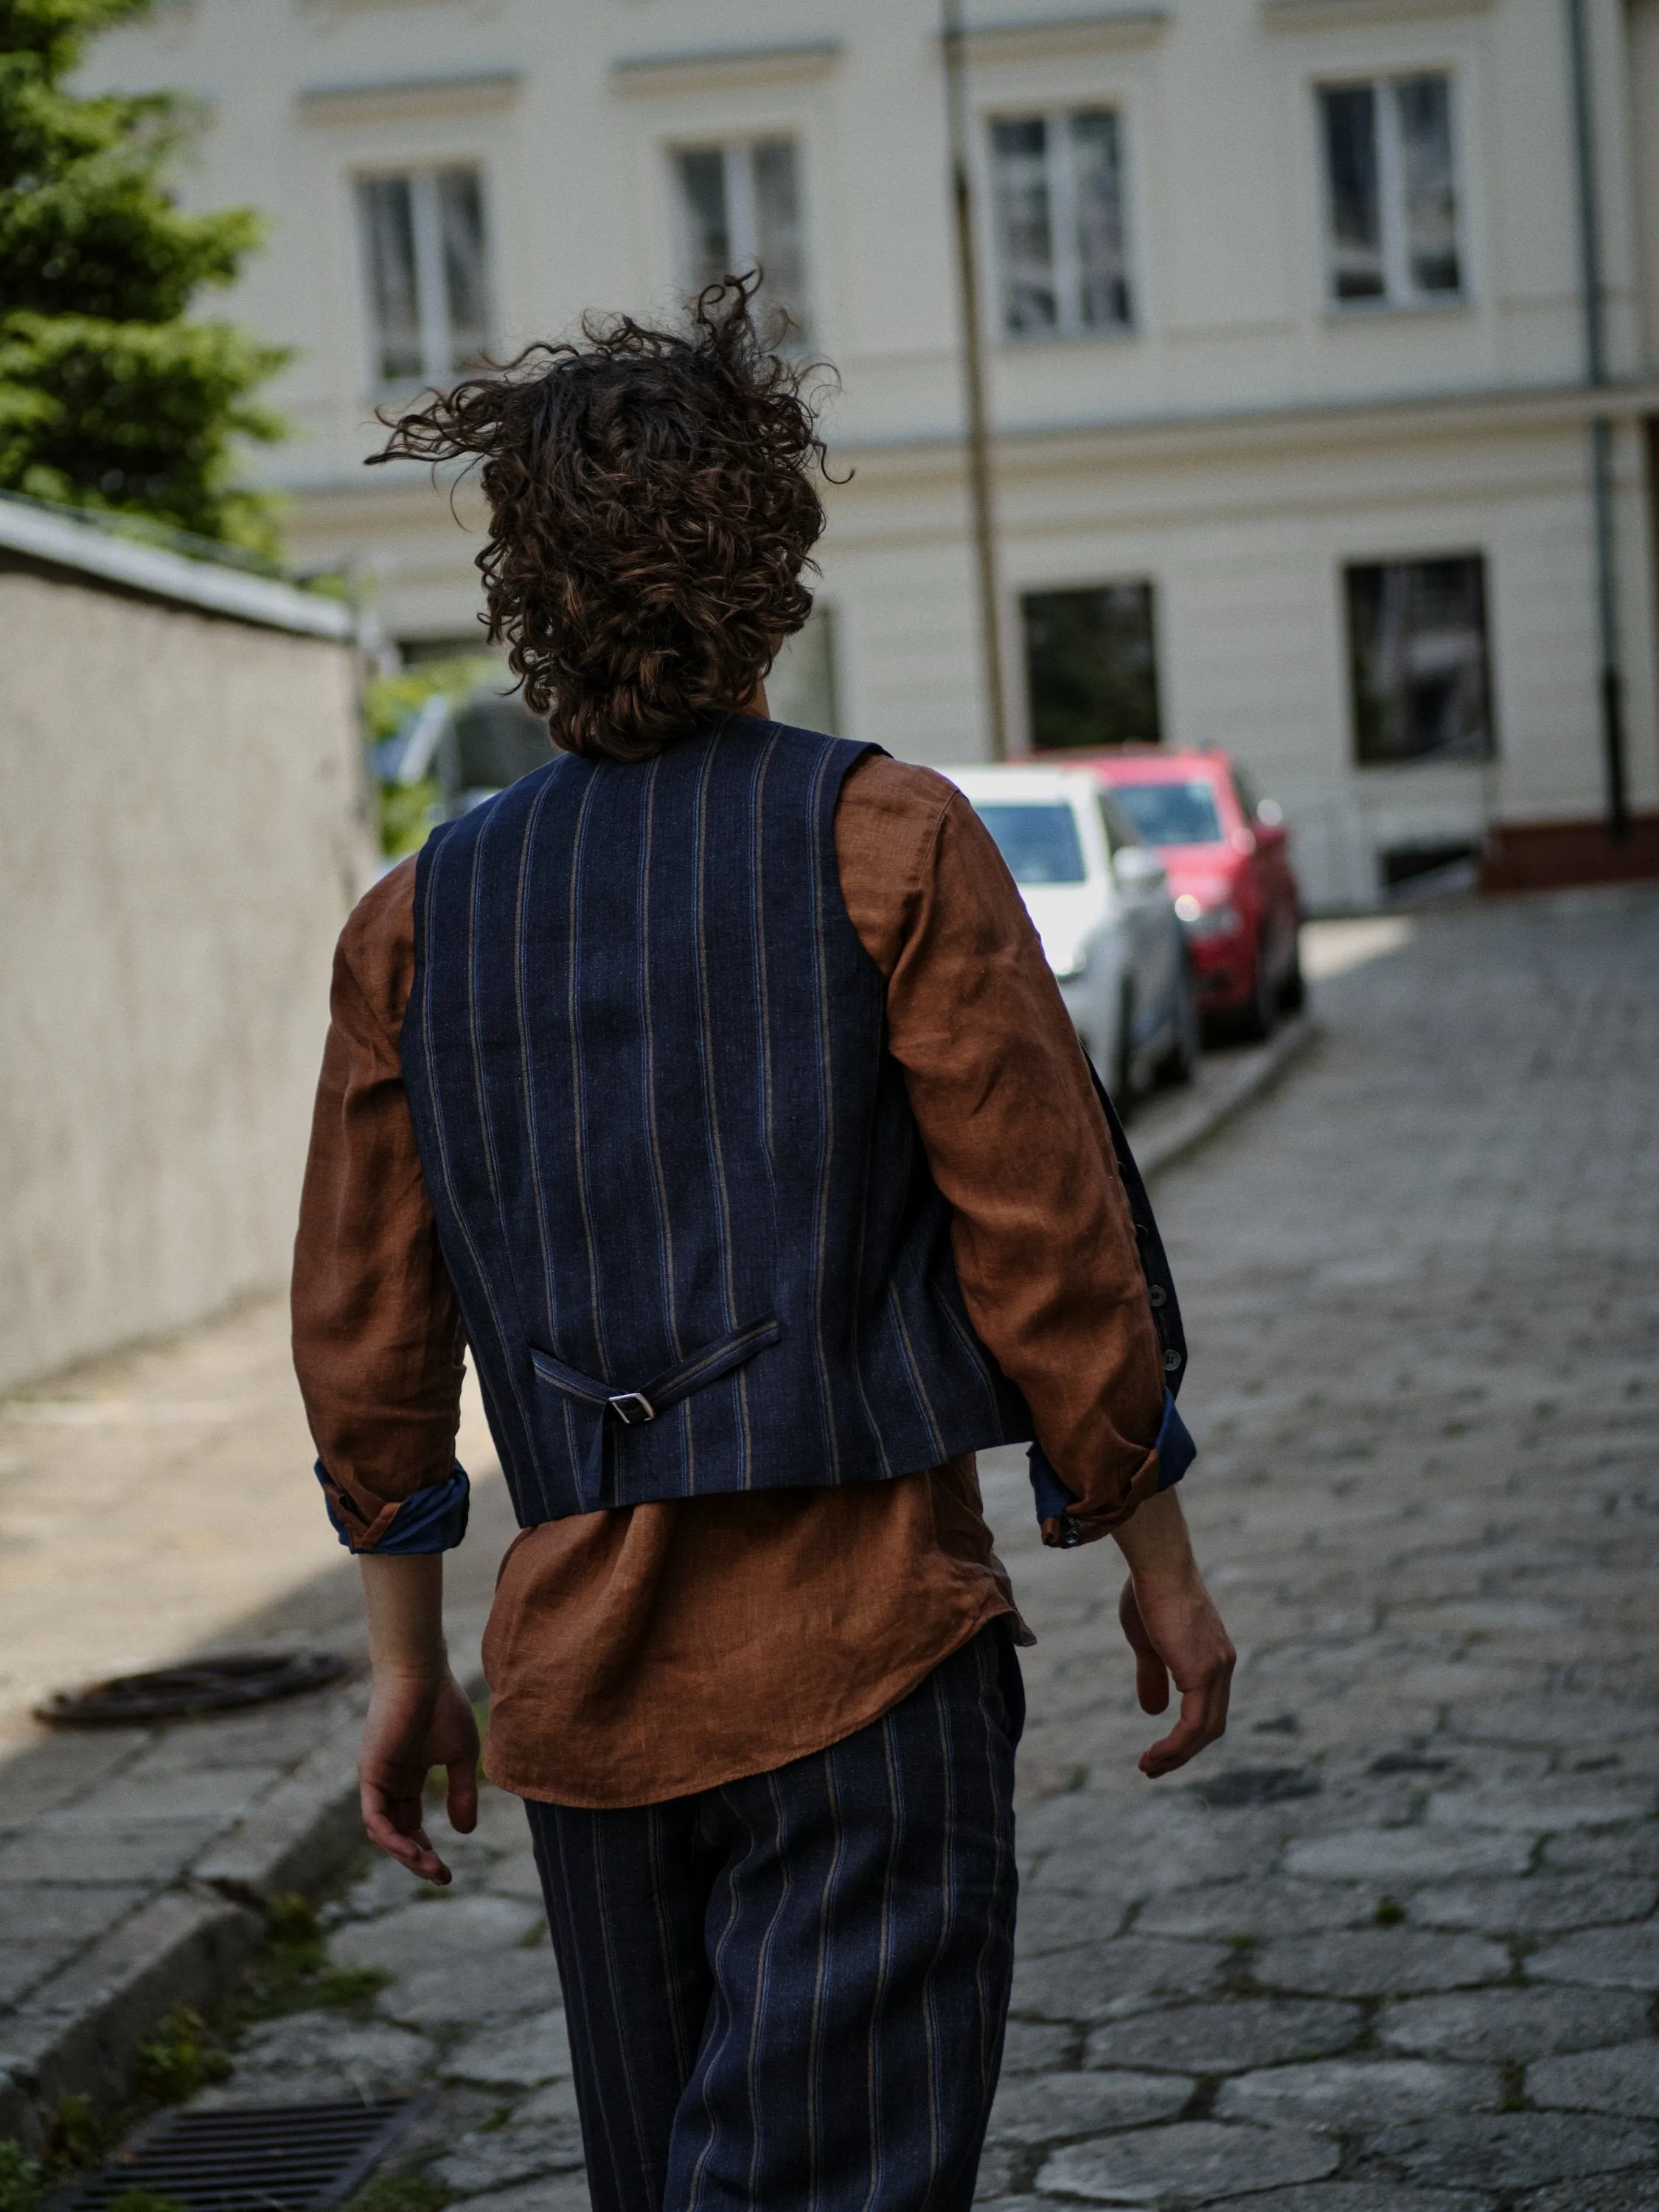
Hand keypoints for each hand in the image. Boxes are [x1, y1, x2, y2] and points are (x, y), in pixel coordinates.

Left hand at [358, 1669, 479, 1883]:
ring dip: (406, 1854)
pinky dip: (391, 1838)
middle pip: (397, 1833)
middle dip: (418, 1859)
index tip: (446, 1871)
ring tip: (432, 1868)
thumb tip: (464, 1833)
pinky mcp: (370, 1774)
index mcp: (408, 1778)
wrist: (422, 1672)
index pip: (409, 1824)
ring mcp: (377, 1780)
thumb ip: (461, 1793)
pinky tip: (412, 1850)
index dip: (425, 1849)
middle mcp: (388, 1783)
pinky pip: (375, 1817)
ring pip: (383, 1832)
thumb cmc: (443, 1704)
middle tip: (441, 1877)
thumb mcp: (460, 1756)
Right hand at [1110, 1488, 1233, 1777]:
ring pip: (1204, 1731)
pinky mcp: (1201, 1673)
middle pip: (1210, 1726)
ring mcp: (1216, 1670)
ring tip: (1149, 1767)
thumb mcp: (1148, 1642)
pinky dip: (1175, 1747)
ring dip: (1176, 1756)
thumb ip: (1153, 1675)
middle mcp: (1222, 1666)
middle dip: (1182, 1752)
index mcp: (1213, 1658)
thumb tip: (1153, 1711)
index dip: (1186, 1734)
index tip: (1160, 1748)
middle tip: (1153, 1768)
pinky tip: (1155, 1755)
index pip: (1208, 1708)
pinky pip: (1193, 1726)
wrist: (1157, 1565)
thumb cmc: (1149, 1593)